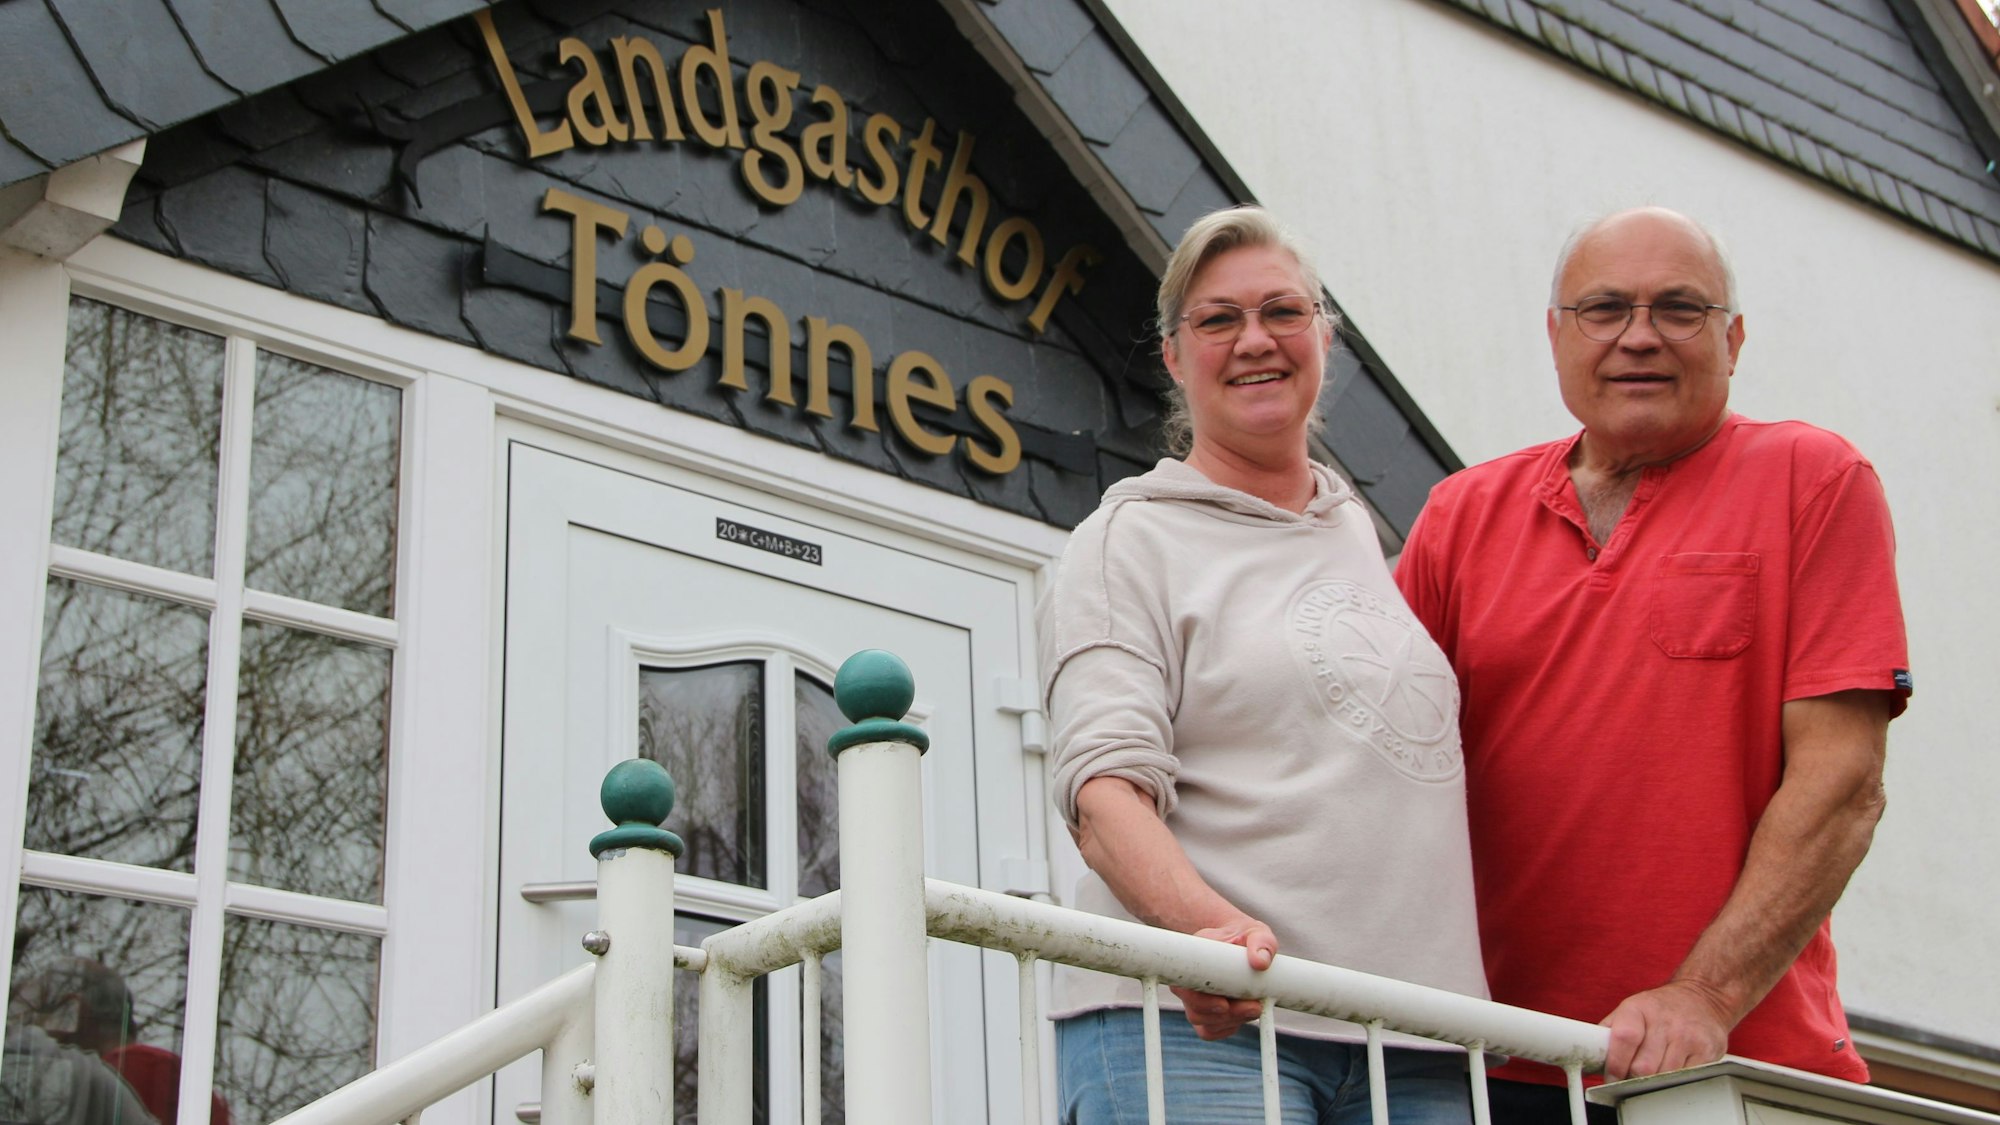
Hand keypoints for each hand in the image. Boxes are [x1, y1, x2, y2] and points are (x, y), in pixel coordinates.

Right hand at [1170, 917, 1277, 1040]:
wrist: (1239, 943)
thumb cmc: (1245, 937)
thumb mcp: (1256, 933)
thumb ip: (1261, 942)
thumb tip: (1260, 962)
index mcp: (1193, 960)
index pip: (1185, 987)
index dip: (1203, 1001)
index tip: (1225, 1004)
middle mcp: (1188, 982)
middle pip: (1195, 1011)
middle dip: (1227, 1014)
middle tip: (1254, 1007)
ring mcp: (1195, 999)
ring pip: (1203, 1023)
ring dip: (1230, 1021)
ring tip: (1254, 1008)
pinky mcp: (1205, 1014)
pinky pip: (1209, 1031)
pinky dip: (1228, 1028)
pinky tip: (1245, 1016)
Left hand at [1600, 981, 1732, 1078]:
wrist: (1703, 997)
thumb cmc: (1660, 1009)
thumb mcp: (1630, 1010)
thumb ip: (1609, 1032)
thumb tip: (1589, 1057)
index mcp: (1638, 1008)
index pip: (1624, 1038)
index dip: (1615, 1063)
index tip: (1612, 1077)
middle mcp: (1665, 1021)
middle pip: (1643, 1066)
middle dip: (1633, 1078)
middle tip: (1632, 1077)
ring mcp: (1688, 1036)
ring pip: (1664, 1077)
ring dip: (1654, 1082)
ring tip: (1652, 1074)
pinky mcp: (1707, 1050)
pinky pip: (1686, 1078)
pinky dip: (1675, 1082)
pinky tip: (1673, 1072)